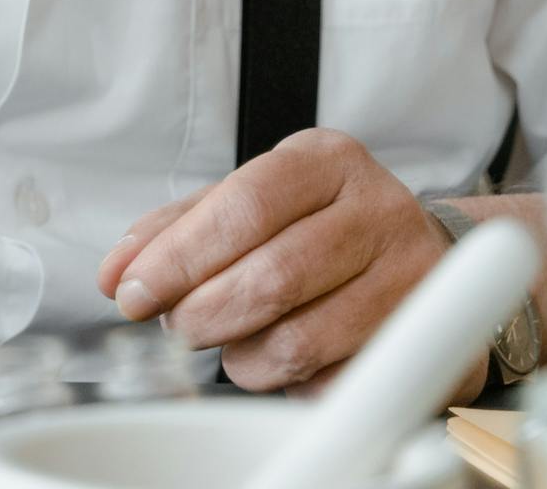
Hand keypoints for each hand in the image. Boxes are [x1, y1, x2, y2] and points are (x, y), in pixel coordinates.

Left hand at [96, 130, 486, 399]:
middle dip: (203, 313)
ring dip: (243, 359)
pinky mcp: (431, 346)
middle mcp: (378, 210)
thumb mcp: (257, 200)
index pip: (243, 205)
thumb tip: (116, 273)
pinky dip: (293, 387)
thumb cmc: (324, 225)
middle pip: (272, 276)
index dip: (180, 256)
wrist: (427, 255)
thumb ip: (181, 229)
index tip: (133, 292)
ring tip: (231, 347)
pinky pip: (337, 386)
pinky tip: (285, 364)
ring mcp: (413, 280)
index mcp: (327, 160)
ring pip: (300, 341)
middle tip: (177, 327)